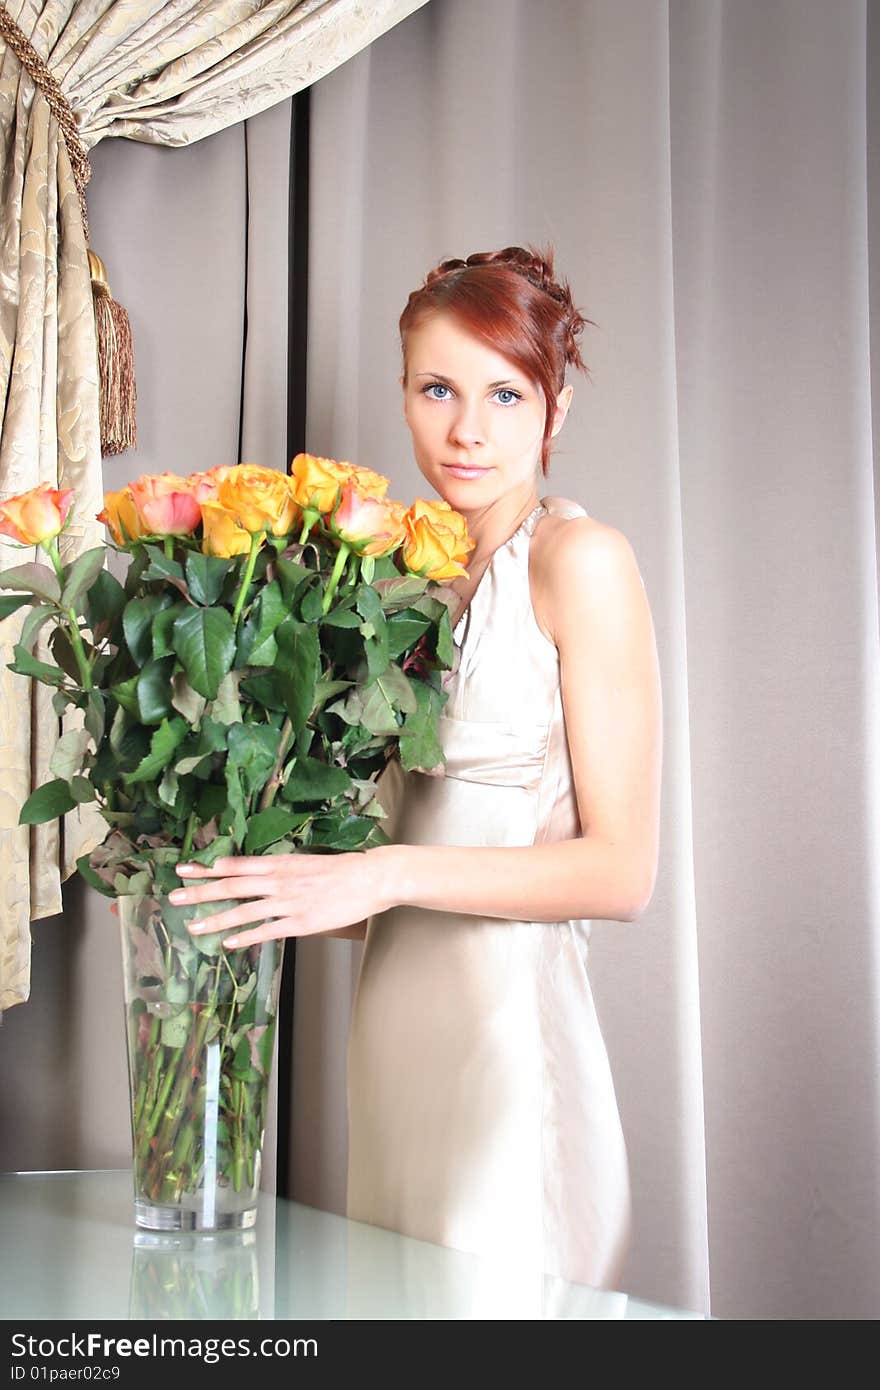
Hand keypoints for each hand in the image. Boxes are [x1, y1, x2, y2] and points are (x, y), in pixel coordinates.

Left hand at [166, 847, 396, 949]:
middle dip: (200, 892)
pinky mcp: (301, 923)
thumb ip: (281, 869)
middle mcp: (279, 881)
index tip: (183, 868)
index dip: (207, 868)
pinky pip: (267, 931)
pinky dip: (245, 937)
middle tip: (174, 896)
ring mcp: (288, 903)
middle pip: (231, 887)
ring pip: (243, 911)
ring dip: (215, 920)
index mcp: (280, 863)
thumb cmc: (342, 869)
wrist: (371, 878)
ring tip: (192, 926)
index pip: (235, 865)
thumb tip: (259, 874)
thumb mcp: (306, 862)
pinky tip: (228, 943)